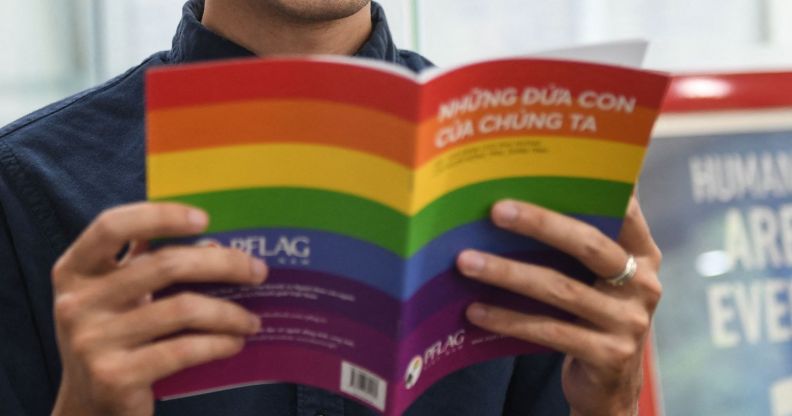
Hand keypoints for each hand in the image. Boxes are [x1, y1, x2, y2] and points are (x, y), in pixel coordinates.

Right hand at [50, 203, 267, 415]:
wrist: (90, 407)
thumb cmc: (115, 338)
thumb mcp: (113, 296)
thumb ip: (143, 264)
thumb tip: (211, 240)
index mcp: (74, 271)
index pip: (112, 225)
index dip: (161, 216)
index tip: (206, 219)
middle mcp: (76, 302)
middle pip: (165, 265)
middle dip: (223, 264)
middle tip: (258, 271)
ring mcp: (92, 341)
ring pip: (182, 309)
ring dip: (229, 313)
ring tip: (252, 320)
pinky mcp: (114, 376)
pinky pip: (183, 349)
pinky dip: (218, 343)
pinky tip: (235, 342)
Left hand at [457, 197, 661, 415]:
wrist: (609, 384)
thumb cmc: (591, 315)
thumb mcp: (598, 279)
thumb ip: (579, 244)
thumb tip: (519, 198)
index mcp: (643, 255)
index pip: (625, 210)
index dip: (597, 186)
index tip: (557, 164)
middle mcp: (643, 284)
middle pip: (587, 244)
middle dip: (539, 223)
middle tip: (495, 210)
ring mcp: (629, 322)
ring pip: (560, 289)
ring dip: (508, 273)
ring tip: (467, 261)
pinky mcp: (608, 355)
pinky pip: (549, 331)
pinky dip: (508, 320)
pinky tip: (475, 311)